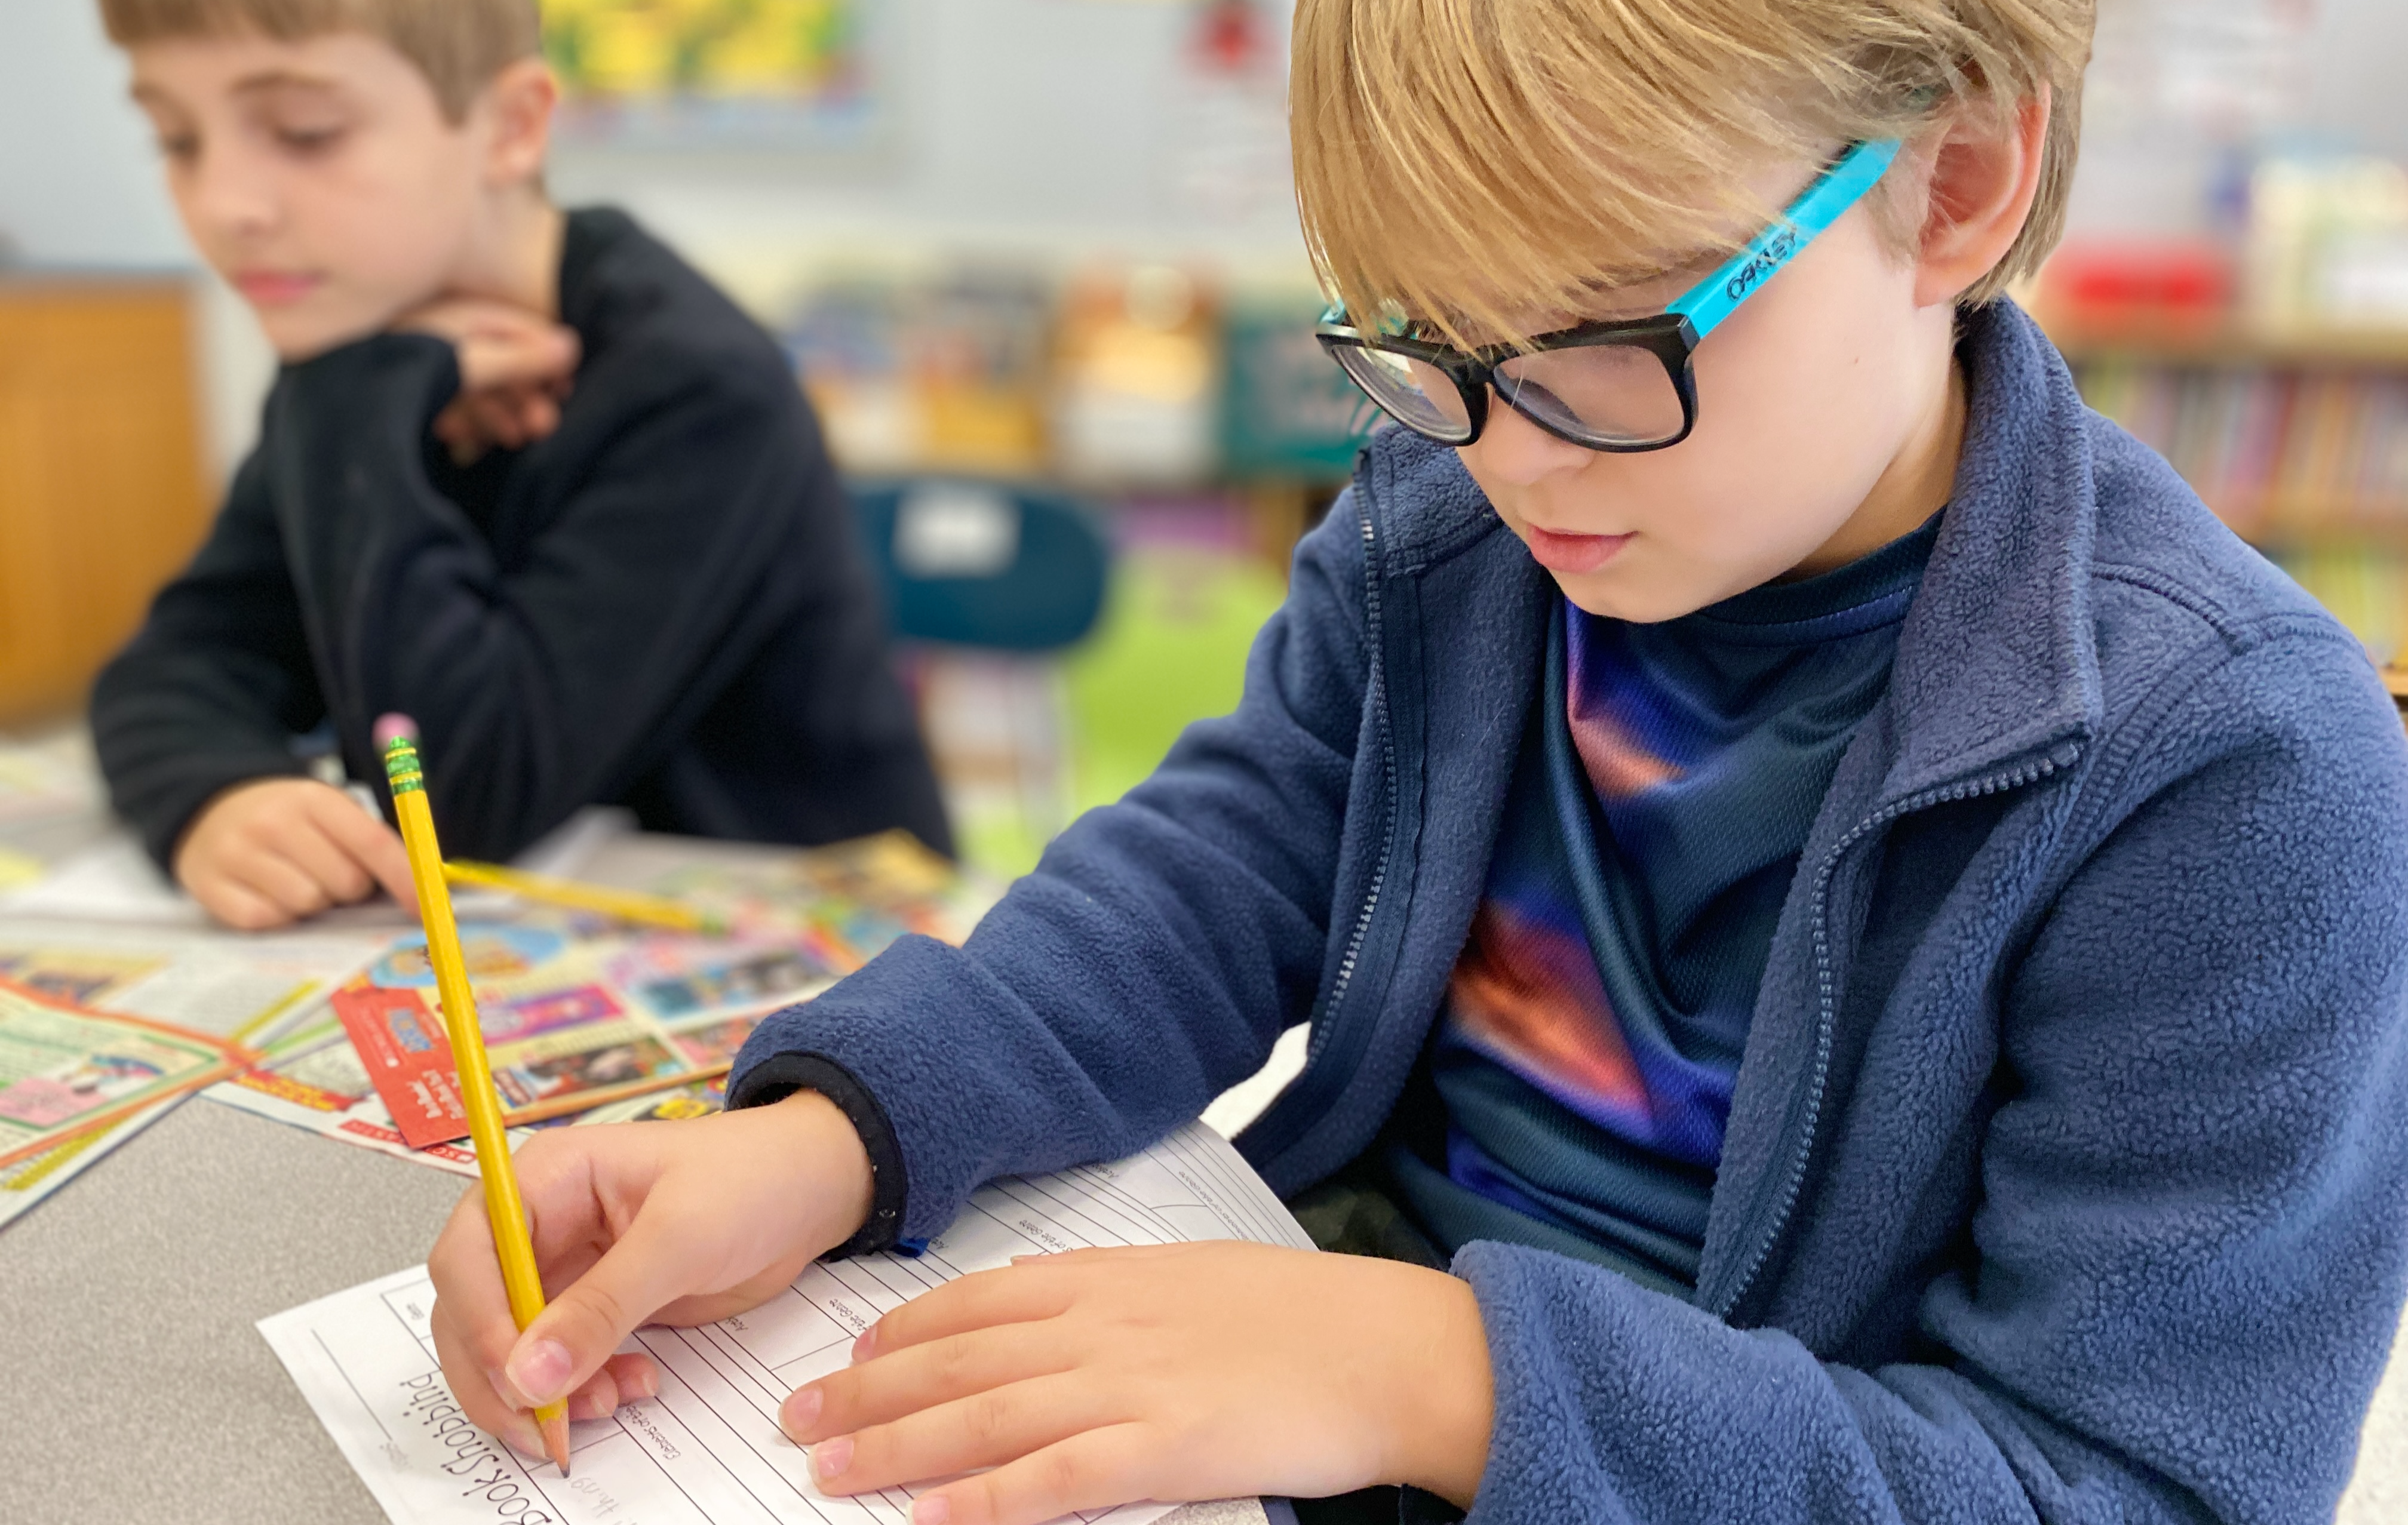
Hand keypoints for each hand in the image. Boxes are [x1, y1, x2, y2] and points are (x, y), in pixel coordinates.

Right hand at [173, 777, 414, 929]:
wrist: (208, 811)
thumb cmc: (288, 820)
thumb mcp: (329, 813)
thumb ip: (373, 843)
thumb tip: (429, 886)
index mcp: (314, 798)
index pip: (372, 843)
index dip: (405, 879)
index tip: (426, 907)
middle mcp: (273, 822)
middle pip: (344, 882)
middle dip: (351, 889)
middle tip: (333, 876)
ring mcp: (237, 854)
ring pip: (307, 904)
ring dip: (314, 904)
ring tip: (298, 882)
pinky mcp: (210, 887)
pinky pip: (267, 921)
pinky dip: (277, 917)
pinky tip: (270, 895)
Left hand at [396, 296, 579, 463]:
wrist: (336, 400)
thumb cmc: (401, 369)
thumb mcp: (467, 362)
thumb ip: (519, 356)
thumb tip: (572, 346)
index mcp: (463, 314)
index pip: (523, 331)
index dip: (548, 362)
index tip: (565, 392)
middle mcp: (448, 331)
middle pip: (504, 361)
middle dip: (526, 396)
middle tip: (543, 427)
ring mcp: (428, 358)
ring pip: (480, 385)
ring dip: (501, 413)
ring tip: (514, 440)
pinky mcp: (411, 385)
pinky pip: (451, 401)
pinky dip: (467, 420)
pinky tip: (469, 440)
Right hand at [426, 1090, 874, 1460]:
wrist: (810, 1192)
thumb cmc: (751, 1179)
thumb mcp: (679, 1238)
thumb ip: (604, 1306)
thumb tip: (529, 1373)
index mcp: (544, 1178)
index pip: (470, 1254)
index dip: (480, 1321)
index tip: (518, 1378)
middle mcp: (539, 1224)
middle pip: (472, 1310)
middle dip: (502, 1374)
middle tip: (545, 1425)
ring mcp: (565, 1269)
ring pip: (511, 1347)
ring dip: (542, 1391)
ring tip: (604, 1406)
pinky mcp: (595, 1307)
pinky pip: (559, 1362)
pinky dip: (580, 1389)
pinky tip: (628, 1389)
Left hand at [780, 1241, 1495, 1524]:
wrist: (1385, 1347)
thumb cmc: (1296, 1317)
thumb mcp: (1189, 1276)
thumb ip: (1107, 1289)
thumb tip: (1033, 1301)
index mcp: (1108, 1279)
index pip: (975, 1302)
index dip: (899, 1334)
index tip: (845, 1360)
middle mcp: (1102, 1325)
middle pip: (958, 1360)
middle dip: (866, 1394)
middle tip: (796, 1424)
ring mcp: (1130, 1385)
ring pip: (985, 1417)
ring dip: (896, 1446)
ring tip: (827, 1472)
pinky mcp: (1164, 1447)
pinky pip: (1055, 1478)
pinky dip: (986, 1499)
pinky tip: (928, 1517)